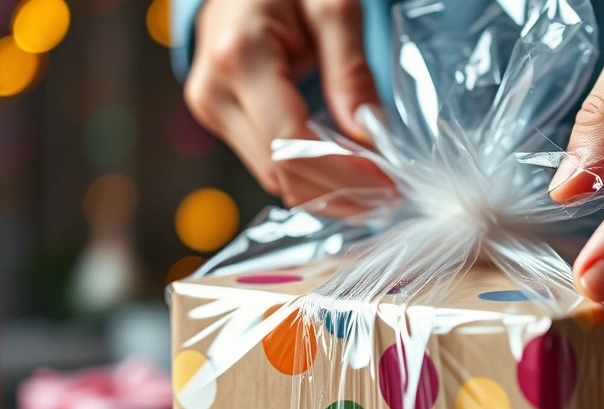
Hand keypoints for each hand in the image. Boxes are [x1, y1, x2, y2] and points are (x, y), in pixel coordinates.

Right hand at [185, 0, 390, 206]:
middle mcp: (216, 91)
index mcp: (241, 57)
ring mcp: (211, 108)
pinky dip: (308, 177)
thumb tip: (368, 133)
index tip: (389, 184)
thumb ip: (351, 70)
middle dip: (339, 191)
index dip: (342, 174)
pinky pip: (268, 164)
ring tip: (374, 189)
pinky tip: (345, 176)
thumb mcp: (331, 6)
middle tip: (391, 194)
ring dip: (326, 191)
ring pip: (273, 177)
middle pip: (281, 171)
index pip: (291, 143)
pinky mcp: (219, 118)